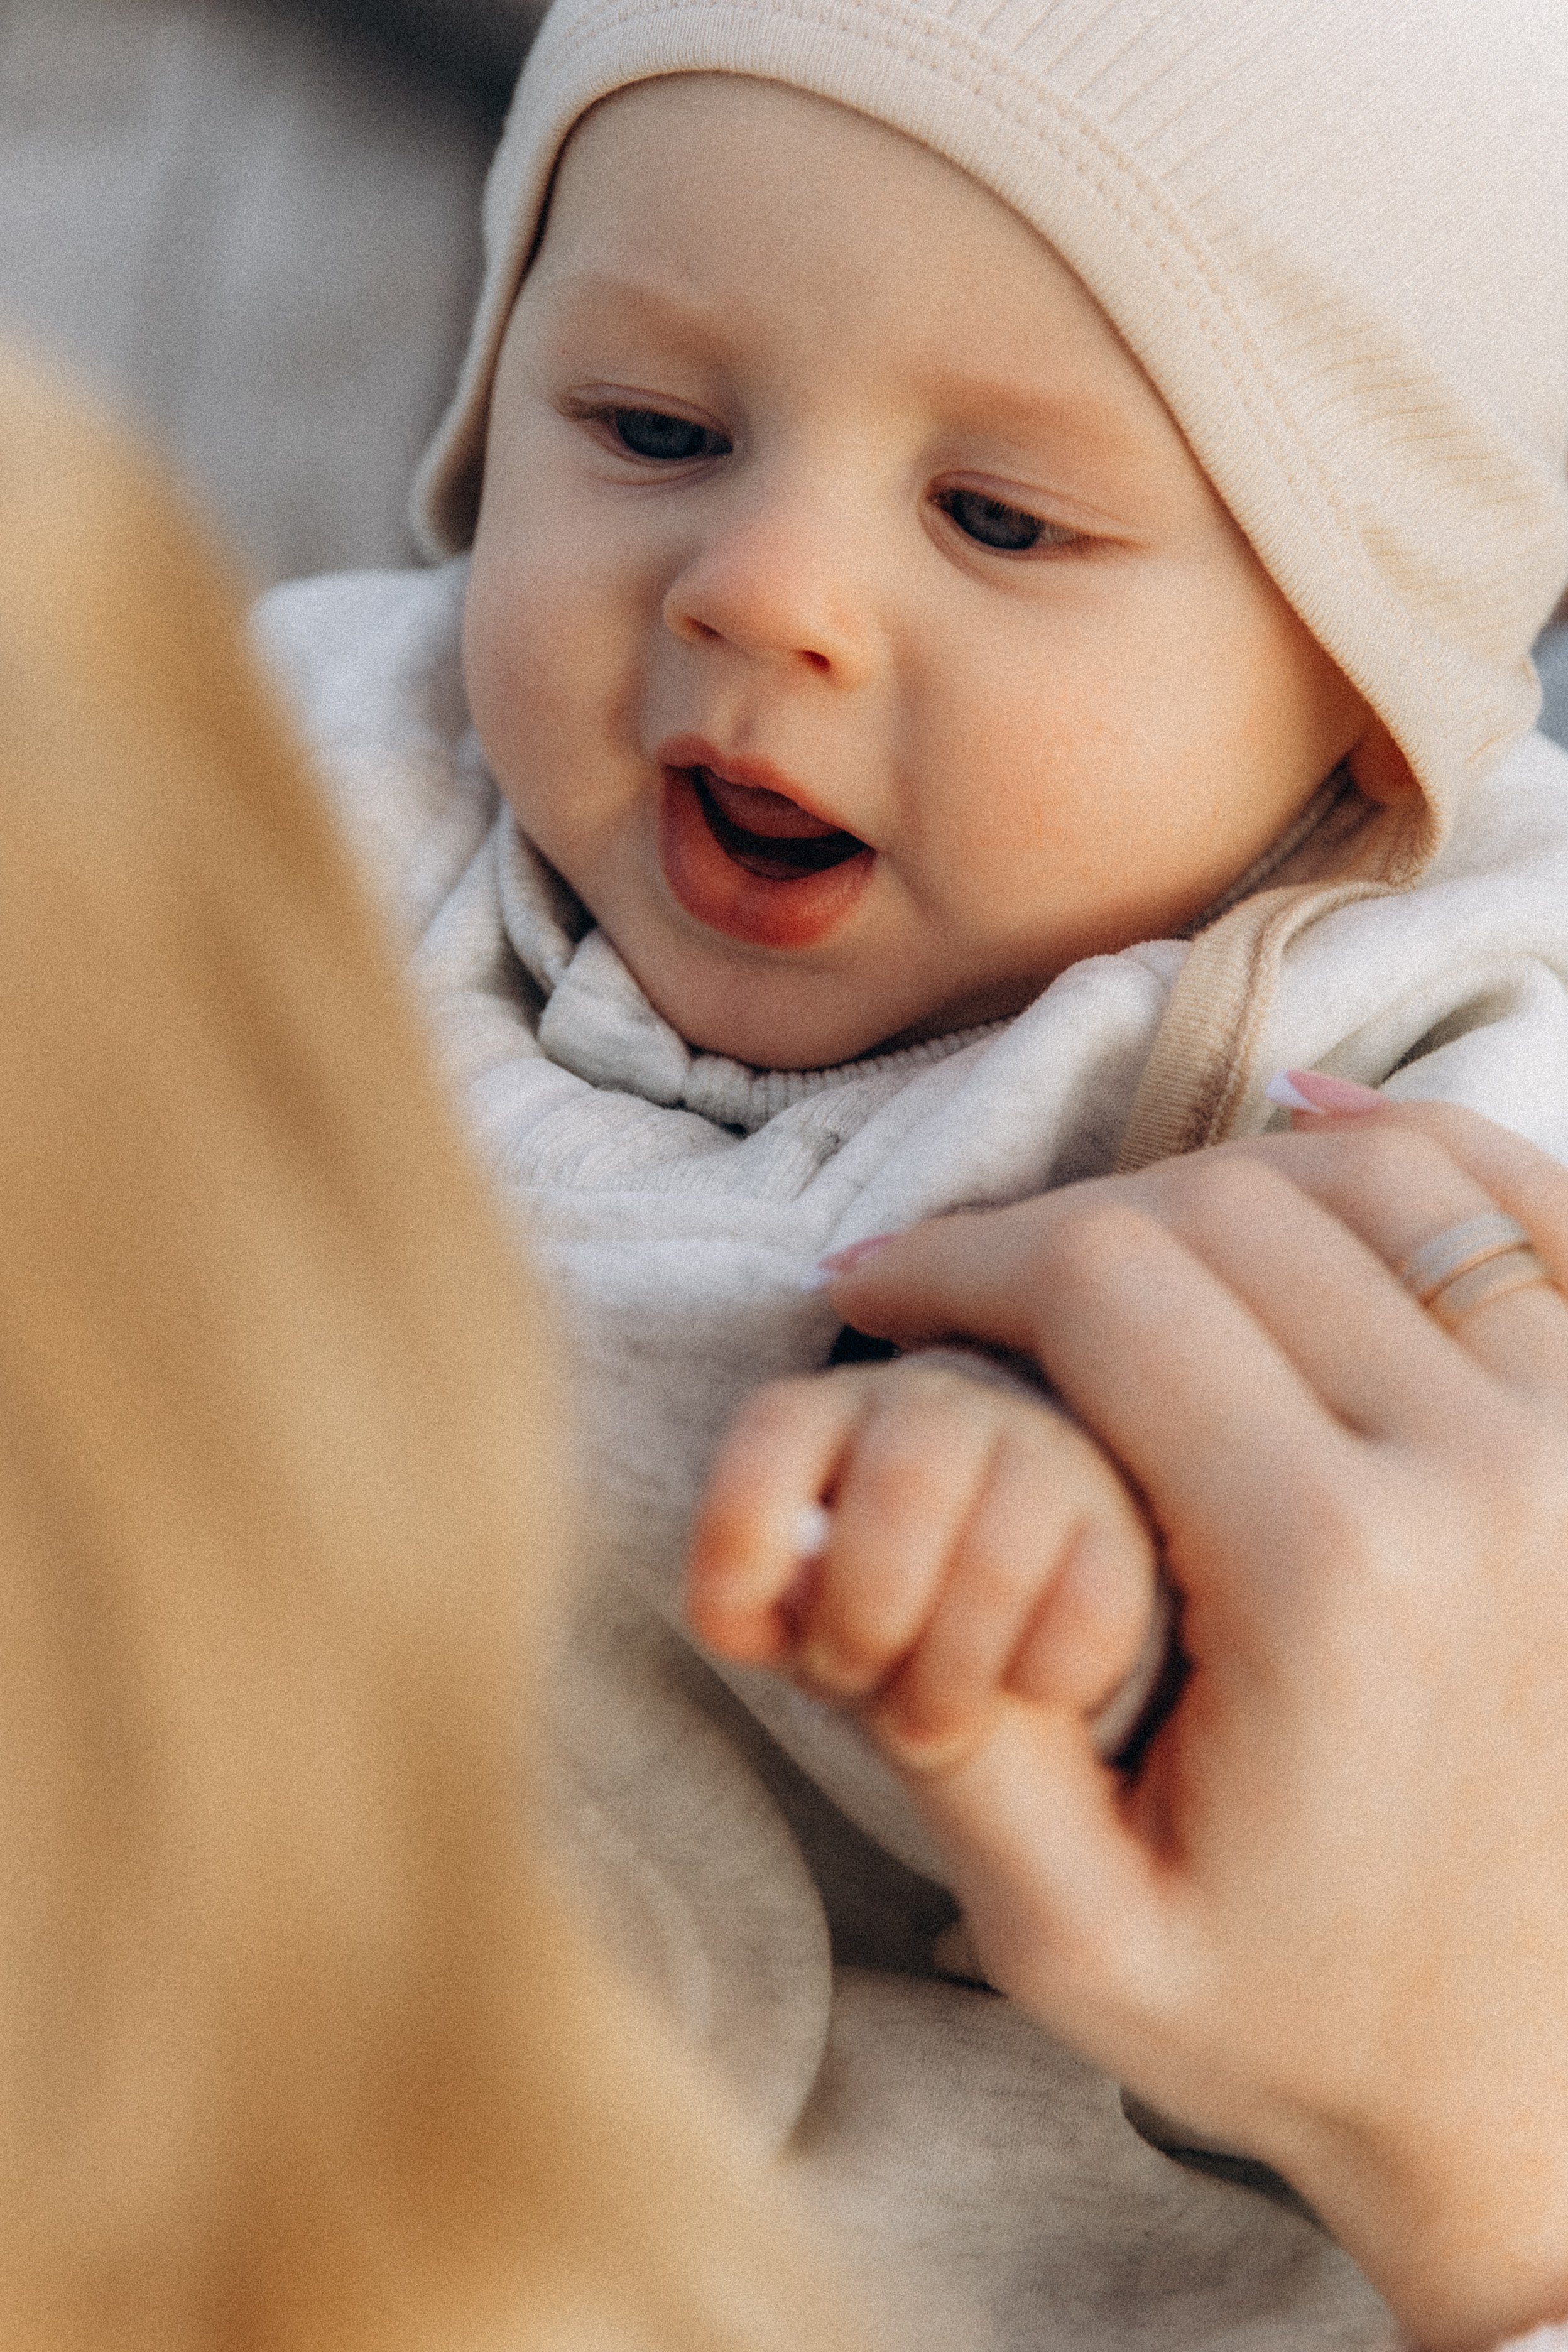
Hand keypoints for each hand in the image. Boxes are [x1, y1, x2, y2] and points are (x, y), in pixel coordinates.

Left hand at [688, 1353, 1157, 1773]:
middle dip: (865, 1617)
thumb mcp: (791, 1623)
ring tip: (930, 1726)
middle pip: (907, 1483)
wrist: (994, 1638)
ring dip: (951, 1673)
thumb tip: (793, 1575)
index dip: (745, 1528)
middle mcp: (942, 1412)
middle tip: (853, 1678)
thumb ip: (771, 1608)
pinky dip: (1046, 1678)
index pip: (779, 1429)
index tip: (741, 1625)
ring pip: (1001, 1556)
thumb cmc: (872, 1623)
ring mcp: (1048, 1457)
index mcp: (833, 1416)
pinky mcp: (1131, 1534)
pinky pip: (1095, 1609)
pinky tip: (1025, 1694)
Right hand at [820, 1102, 1567, 2351]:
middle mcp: (1484, 1472)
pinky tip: (1311, 1132)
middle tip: (961, 1281)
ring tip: (1106, 1243)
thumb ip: (937, 1724)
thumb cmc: (1298, 2018)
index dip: (956, 1257)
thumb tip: (826, 1516)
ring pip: (1377, 1179)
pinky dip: (1416, 1147)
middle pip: (1222, 1210)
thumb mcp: (1072, 1934)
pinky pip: (1535, 1210)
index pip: (1101, 1287)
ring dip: (1213, 1177)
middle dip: (1051, 1221)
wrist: (1537, 2087)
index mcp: (1327, 1573)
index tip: (871, 1286)